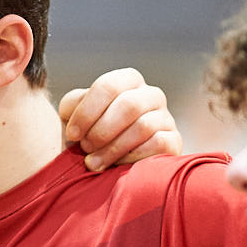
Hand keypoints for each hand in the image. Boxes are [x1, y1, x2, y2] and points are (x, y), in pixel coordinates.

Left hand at [58, 68, 181, 170]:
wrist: (110, 162)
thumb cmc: (90, 133)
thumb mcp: (75, 115)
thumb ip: (73, 104)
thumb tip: (76, 106)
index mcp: (127, 80)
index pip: (108, 86)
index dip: (86, 112)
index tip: (72, 134)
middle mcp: (151, 94)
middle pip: (128, 105)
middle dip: (101, 131)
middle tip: (85, 149)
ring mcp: (166, 117)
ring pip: (143, 127)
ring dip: (113, 148)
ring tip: (93, 163)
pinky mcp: (174, 141)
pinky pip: (158, 144)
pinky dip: (132, 157)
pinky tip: (117, 166)